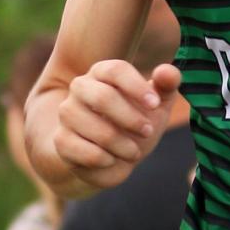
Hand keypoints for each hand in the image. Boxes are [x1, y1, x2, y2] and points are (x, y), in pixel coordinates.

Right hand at [54, 60, 180, 189]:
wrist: (113, 157)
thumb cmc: (136, 123)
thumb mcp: (157, 106)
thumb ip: (167, 85)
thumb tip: (168, 72)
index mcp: (102, 72)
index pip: (116, 70)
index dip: (137, 87)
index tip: (155, 105)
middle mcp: (80, 88)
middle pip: (103, 97)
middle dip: (131, 119)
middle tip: (148, 131)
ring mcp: (67, 113)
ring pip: (95, 128)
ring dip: (122, 144)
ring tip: (133, 151)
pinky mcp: (61, 140)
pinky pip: (86, 151)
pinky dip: (106, 159)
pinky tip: (112, 159)